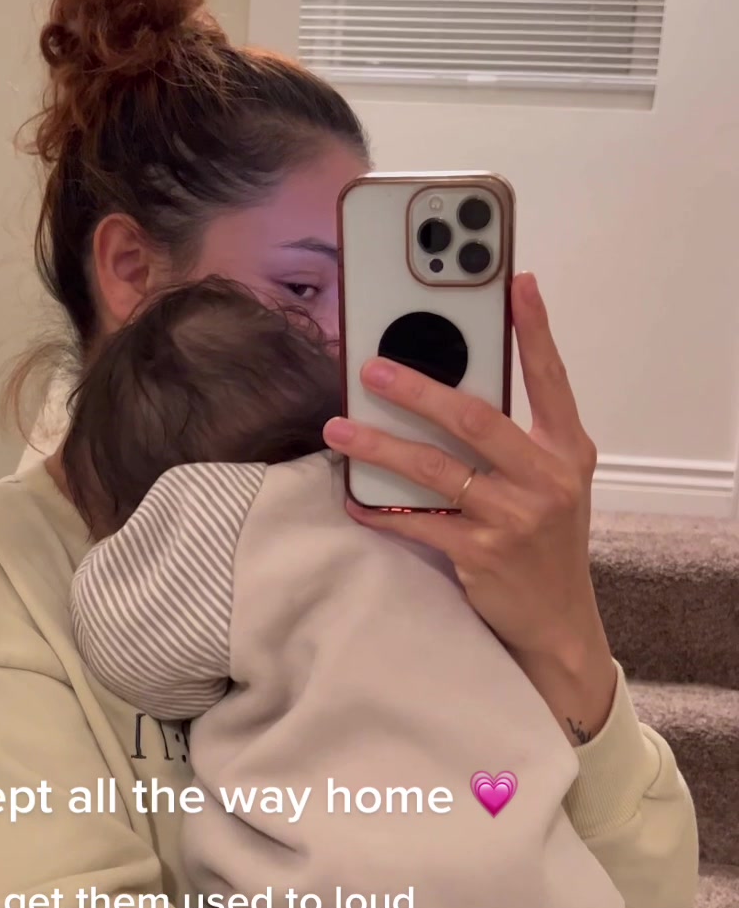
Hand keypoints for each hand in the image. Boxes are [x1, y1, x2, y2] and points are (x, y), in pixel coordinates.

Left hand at [324, 275, 606, 668]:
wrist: (559, 623)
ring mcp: (515, 517)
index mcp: (569, 451)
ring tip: (339, 430)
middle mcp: (548, 479)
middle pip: (475, 418)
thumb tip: (450, 394)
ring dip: (379, 446)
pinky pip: (417, 521)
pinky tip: (352, 496)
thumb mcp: (553, 486)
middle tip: (372, 369)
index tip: (517, 283)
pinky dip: (379, 508)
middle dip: (418, 389)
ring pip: (435, 469)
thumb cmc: (547, 544)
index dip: (535, 330)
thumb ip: (519, 442)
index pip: (550, 380)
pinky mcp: (482, 553)